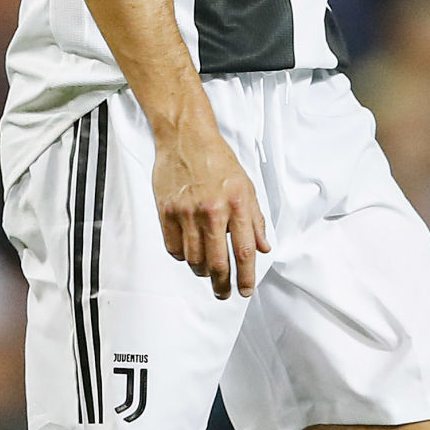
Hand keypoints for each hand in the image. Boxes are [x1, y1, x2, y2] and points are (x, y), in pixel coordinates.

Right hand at [153, 122, 269, 298]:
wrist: (185, 137)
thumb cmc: (217, 159)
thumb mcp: (246, 186)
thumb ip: (255, 219)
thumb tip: (263, 247)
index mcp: (236, 204)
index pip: (244, 252)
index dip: (246, 277)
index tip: (245, 290)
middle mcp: (212, 210)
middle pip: (218, 263)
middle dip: (223, 285)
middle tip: (224, 293)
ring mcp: (186, 212)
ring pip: (194, 259)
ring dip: (202, 271)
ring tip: (207, 271)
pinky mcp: (166, 211)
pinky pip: (173, 247)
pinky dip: (182, 256)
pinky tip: (188, 253)